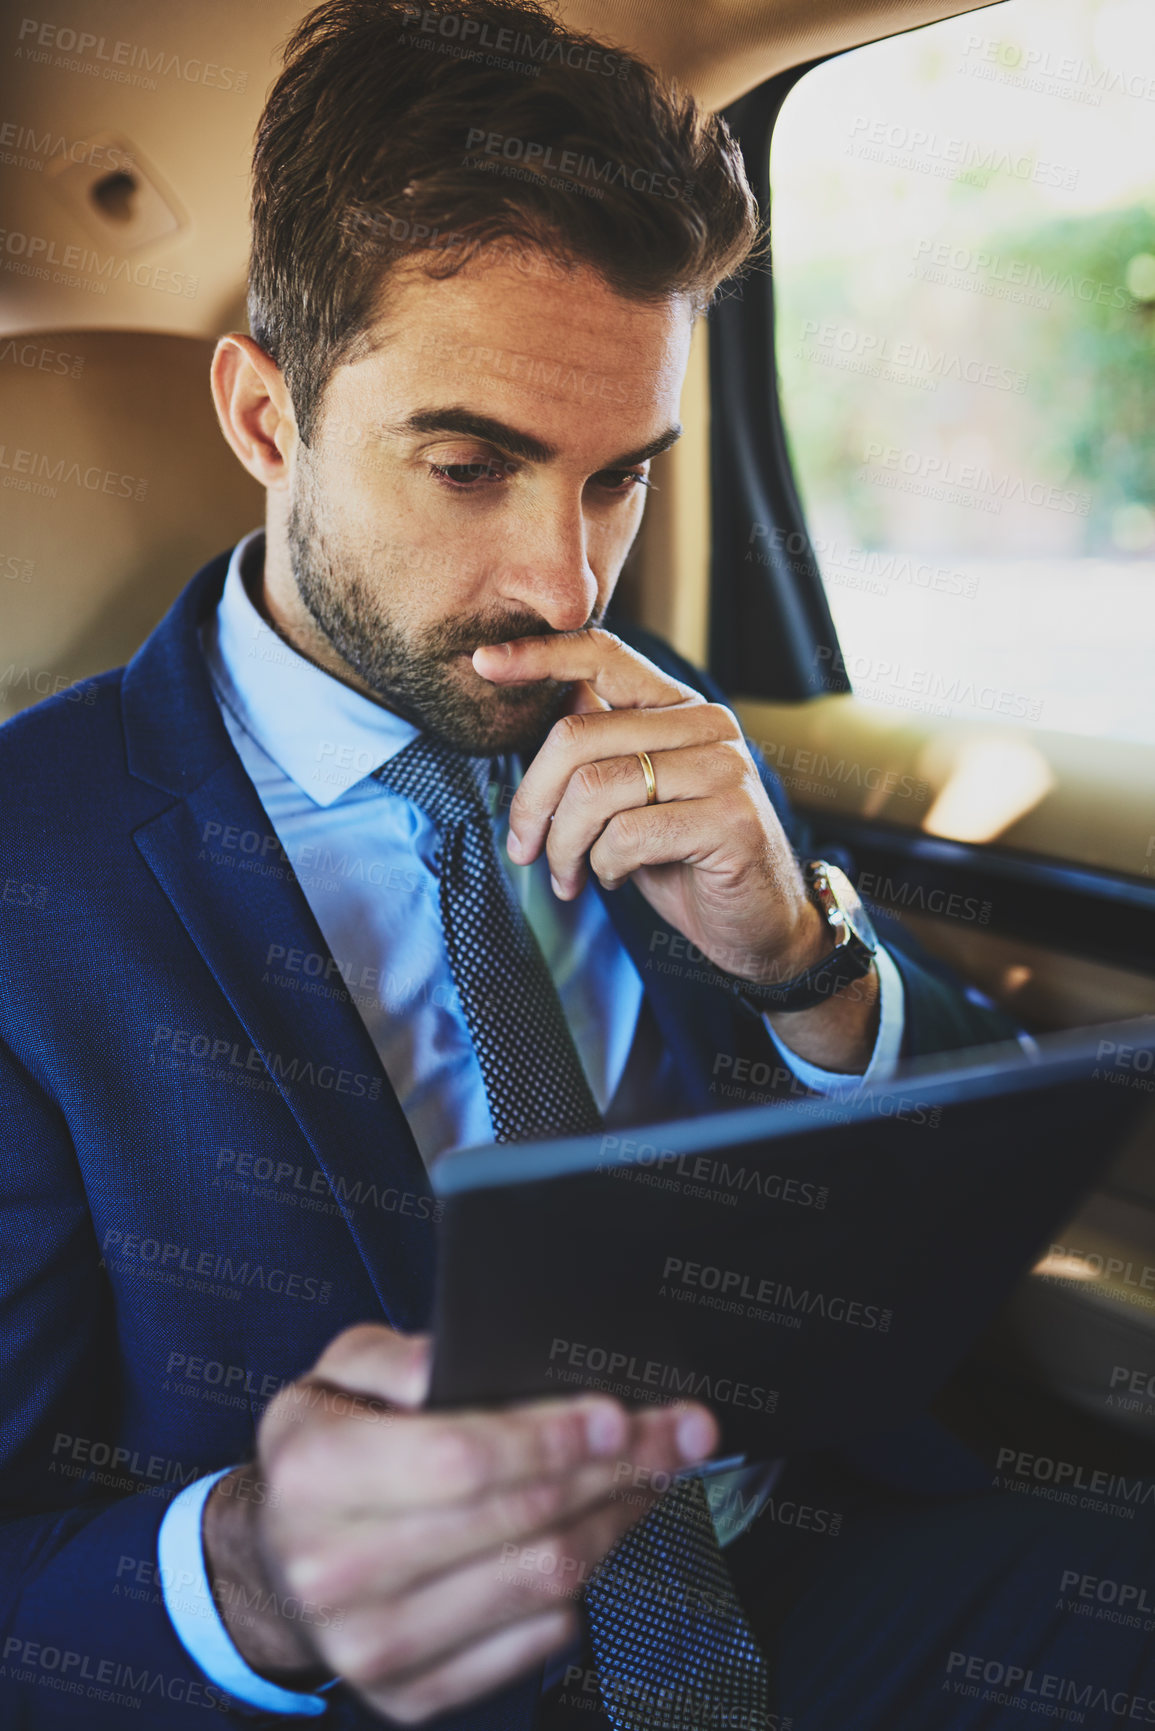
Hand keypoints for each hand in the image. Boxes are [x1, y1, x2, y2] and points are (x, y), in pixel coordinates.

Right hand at [203, 1324, 717, 1722]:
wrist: (275, 1563)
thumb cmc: (325, 1451)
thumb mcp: (335, 1373)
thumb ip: (392, 1357)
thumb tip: (454, 1359)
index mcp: (317, 1475)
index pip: (462, 1458)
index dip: (551, 1438)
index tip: (621, 1416)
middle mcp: (337, 1570)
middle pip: (520, 1519)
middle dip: (618, 1469)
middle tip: (680, 1433)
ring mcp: (374, 1645)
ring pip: (543, 1581)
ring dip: (616, 1522)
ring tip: (653, 1477)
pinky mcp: (410, 1696)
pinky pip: (535, 1640)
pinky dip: (580, 1585)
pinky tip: (595, 1535)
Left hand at [473, 629, 878, 1070]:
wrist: (760, 927)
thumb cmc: (685, 861)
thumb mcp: (633, 797)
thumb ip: (600, 748)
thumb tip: (540, 702)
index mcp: (678, 708)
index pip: (603, 654)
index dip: (539, 654)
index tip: (483, 662)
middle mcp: (706, 725)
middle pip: (577, 735)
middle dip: (531, 801)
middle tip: (523, 848)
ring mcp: (723, 769)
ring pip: (594, 789)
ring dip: (564, 845)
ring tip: (570, 875)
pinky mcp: (729, 819)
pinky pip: (627, 834)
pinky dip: (604, 866)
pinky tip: (615, 879)